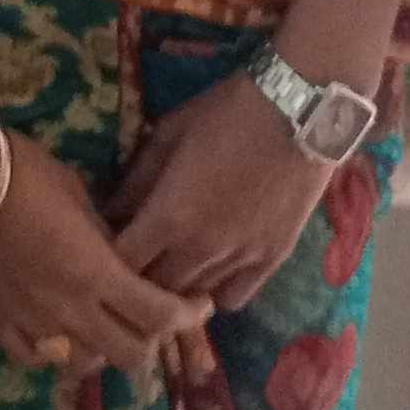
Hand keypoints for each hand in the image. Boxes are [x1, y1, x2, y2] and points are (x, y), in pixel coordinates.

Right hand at [0, 132, 212, 376]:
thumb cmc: (23, 172)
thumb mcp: (79, 195)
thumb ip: (103, 236)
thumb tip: (118, 254)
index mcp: (97, 274)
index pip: (158, 315)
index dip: (187, 315)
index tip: (199, 304)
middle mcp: (71, 311)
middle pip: (129, 354)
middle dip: (152, 340)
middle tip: (153, 317)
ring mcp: (32, 325)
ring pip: (83, 365)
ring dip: (103, 350)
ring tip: (105, 326)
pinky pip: (35, 359)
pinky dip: (55, 353)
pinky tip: (58, 334)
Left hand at [108, 76, 339, 313]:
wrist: (298, 111)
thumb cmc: (225, 113)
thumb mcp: (168, 133)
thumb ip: (136, 178)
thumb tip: (111, 211)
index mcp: (169, 216)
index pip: (123, 262)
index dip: (111, 257)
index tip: (113, 243)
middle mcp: (200, 250)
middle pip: (154, 289)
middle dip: (140, 276)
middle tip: (141, 255)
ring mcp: (239, 260)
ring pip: (192, 298)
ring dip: (177, 284)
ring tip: (175, 261)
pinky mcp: (272, 262)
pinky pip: (234, 299)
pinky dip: (217, 290)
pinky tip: (215, 266)